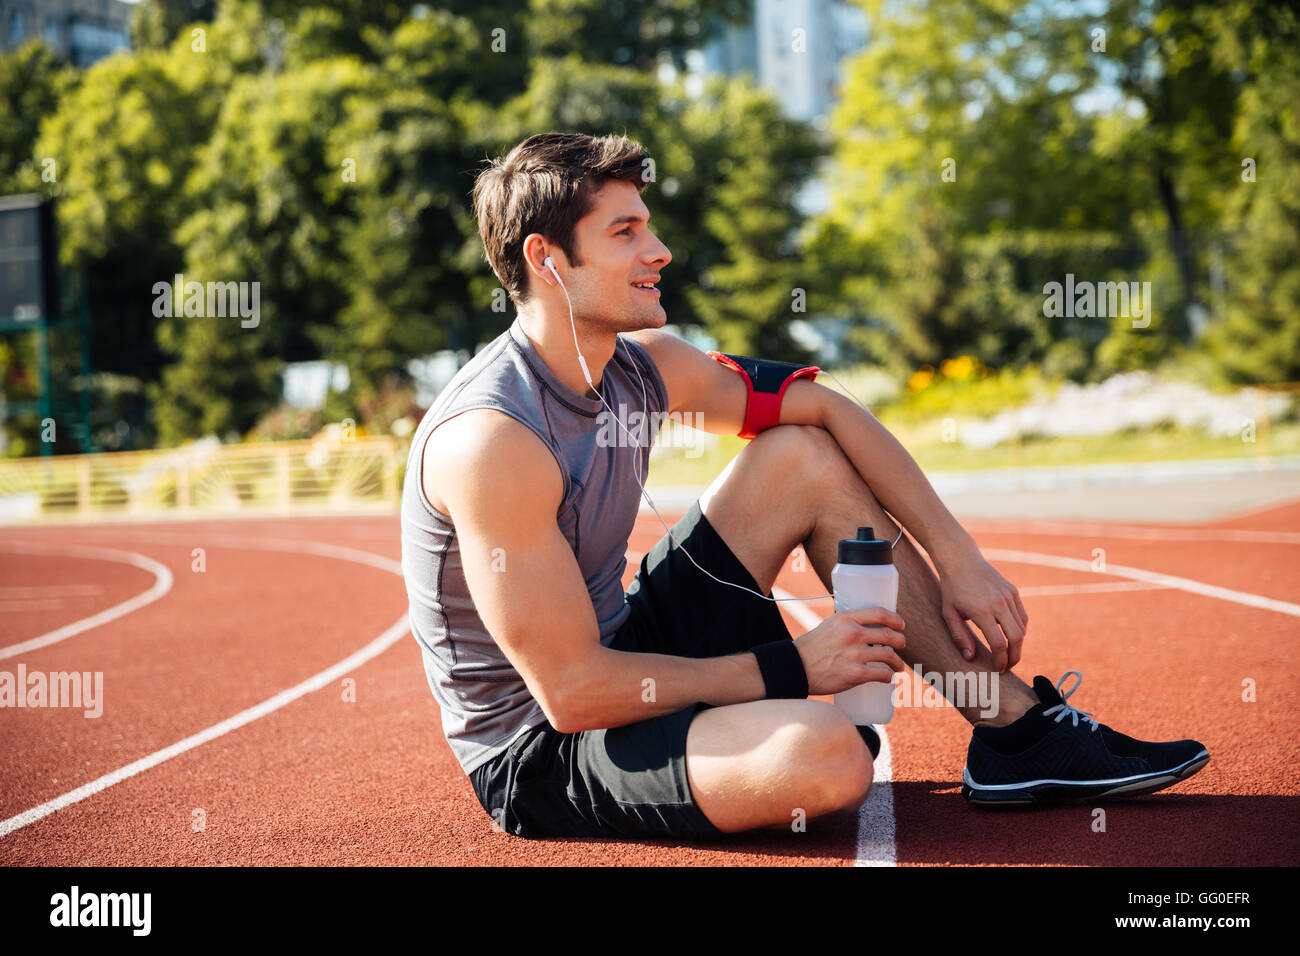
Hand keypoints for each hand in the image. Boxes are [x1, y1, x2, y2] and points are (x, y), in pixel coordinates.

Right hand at [793, 607, 906, 696]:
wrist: (796, 667)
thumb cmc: (812, 647)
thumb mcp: (829, 625)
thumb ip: (847, 625)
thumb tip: (867, 629)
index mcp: (846, 618)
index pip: (879, 614)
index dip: (895, 619)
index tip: (901, 624)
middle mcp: (853, 634)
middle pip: (889, 634)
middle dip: (900, 641)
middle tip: (901, 645)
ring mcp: (855, 654)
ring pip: (889, 655)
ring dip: (897, 662)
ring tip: (898, 666)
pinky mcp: (856, 673)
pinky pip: (882, 674)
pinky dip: (887, 676)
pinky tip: (887, 677)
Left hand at [938, 554, 1027, 671]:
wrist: (961, 560)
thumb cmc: (951, 588)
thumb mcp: (948, 613)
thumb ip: (959, 636)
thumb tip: (970, 658)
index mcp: (982, 611)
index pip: (998, 643)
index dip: (1000, 660)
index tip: (998, 670)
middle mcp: (999, 603)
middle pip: (1016, 638)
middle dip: (1014, 657)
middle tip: (1008, 667)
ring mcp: (1009, 596)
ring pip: (1022, 628)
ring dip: (1018, 644)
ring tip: (1008, 654)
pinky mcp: (1013, 591)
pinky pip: (1022, 616)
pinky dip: (1020, 629)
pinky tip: (1011, 637)